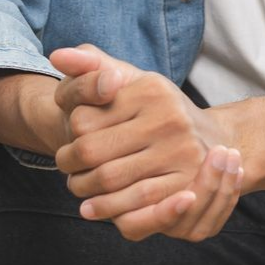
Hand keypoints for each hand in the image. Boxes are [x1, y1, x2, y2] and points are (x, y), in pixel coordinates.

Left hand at [49, 44, 241, 240]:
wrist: (206, 138)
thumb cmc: (155, 108)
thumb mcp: (129, 78)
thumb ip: (91, 64)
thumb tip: (57, 55)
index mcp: (151, 89)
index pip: (84, 118)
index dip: (69, 132)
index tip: (71, 138)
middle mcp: (169, 118)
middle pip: (93, 151)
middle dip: (70, 164)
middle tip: (67, 167)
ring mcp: (180, 153)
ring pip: (109, 180)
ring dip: (83, 189)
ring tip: (78, 186)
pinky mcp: (186, 185)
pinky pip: (133, 205)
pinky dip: (106, 210)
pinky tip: (92, 207)